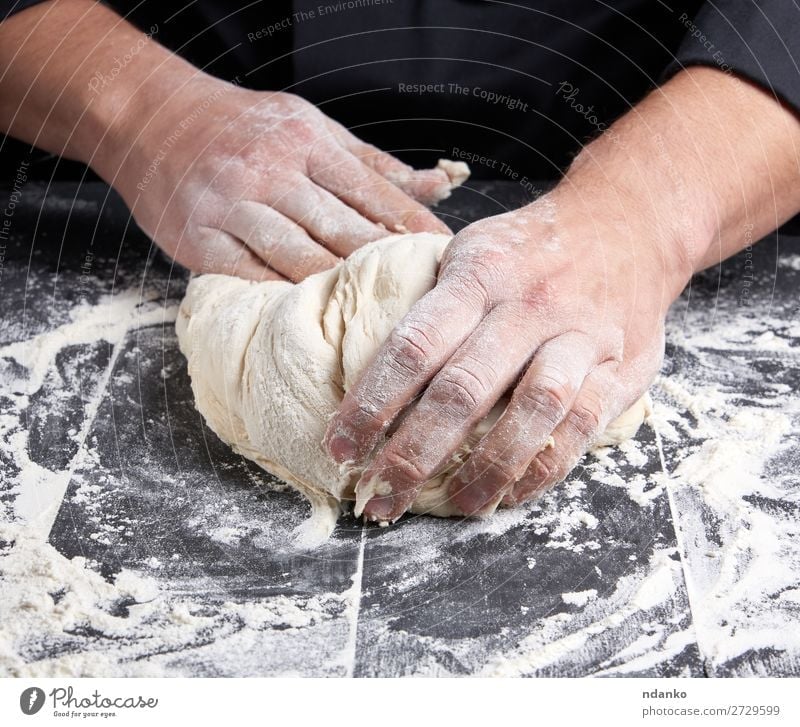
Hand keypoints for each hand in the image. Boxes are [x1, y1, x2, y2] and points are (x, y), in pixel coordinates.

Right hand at [111, 79, 460, 279]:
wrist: (151, 118)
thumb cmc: (242, 126)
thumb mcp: (310, 127)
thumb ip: (372, 164)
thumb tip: (437, 186)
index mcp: (305, 140)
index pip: (370, 190)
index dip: (411, 224)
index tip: (444, 251)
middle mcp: (270, 171)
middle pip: (340, 228)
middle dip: (384, 263)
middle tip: (418, 295)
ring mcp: (231, 206)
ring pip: (298, 257)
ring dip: (338, 287)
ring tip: (373, 314)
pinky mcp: (199, 239)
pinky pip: (250, 276)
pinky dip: (282, 297)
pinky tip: (311, 315)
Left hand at [324, 186, 688, 521]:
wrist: (628, 224)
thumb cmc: (532, 248)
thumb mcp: (475, 250)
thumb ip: (436, 305)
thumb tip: (373, 371)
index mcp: (480, 274)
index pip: (414, 346)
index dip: (371, 403)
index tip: (340, 448)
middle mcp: (528, 306)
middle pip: (464, 389)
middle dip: (414, 453)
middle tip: (380, 497)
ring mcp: (579, 338)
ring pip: (531, 412)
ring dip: (486, 469)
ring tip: (454, 506)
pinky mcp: (620, 368)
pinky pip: (581, 427)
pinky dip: (543, 469)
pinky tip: (509, 495)